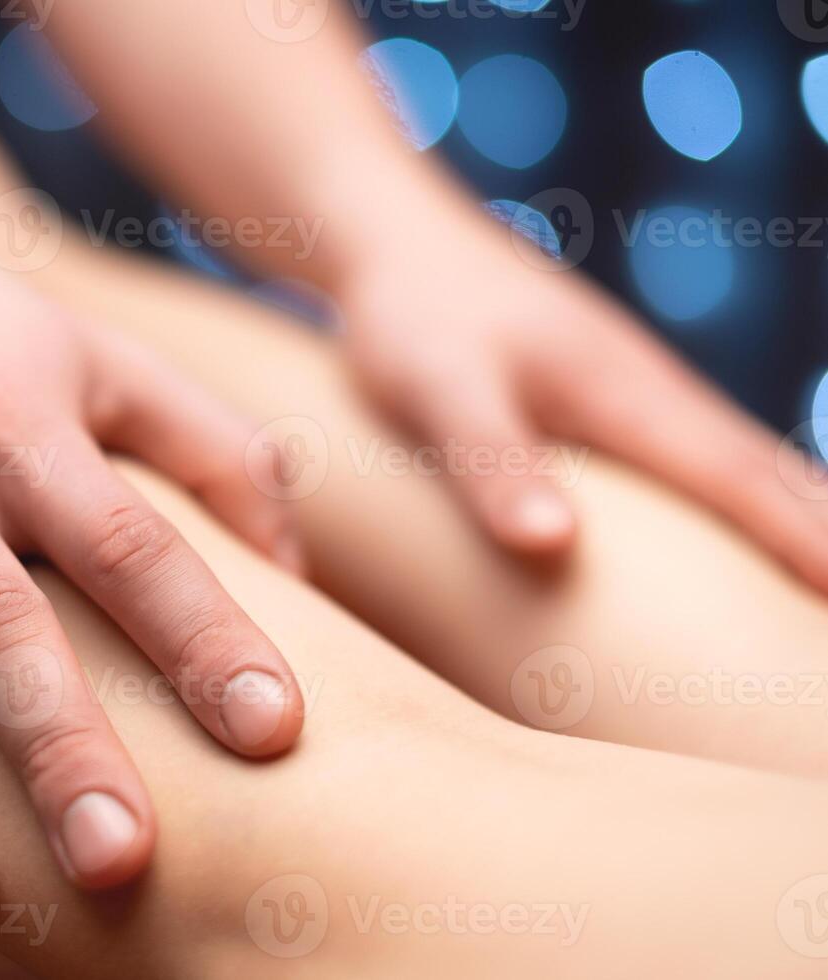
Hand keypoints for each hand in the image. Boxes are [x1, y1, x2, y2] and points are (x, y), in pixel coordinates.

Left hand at [338, 200, 827, 589]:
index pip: (741, 480)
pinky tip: (718, 533)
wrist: (391, 238)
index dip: (804, 542)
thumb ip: (492, 461)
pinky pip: (685, 456)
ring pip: (729, 462)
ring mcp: (627, 390)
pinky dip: (726, 498)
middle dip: (816, 535)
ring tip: (810, 590)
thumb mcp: (440, 391)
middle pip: (760, 472)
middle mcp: (648, 391)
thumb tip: (553, 545)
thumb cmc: (413, 315)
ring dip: (782, 517)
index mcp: (629, 395)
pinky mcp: (594, 397)